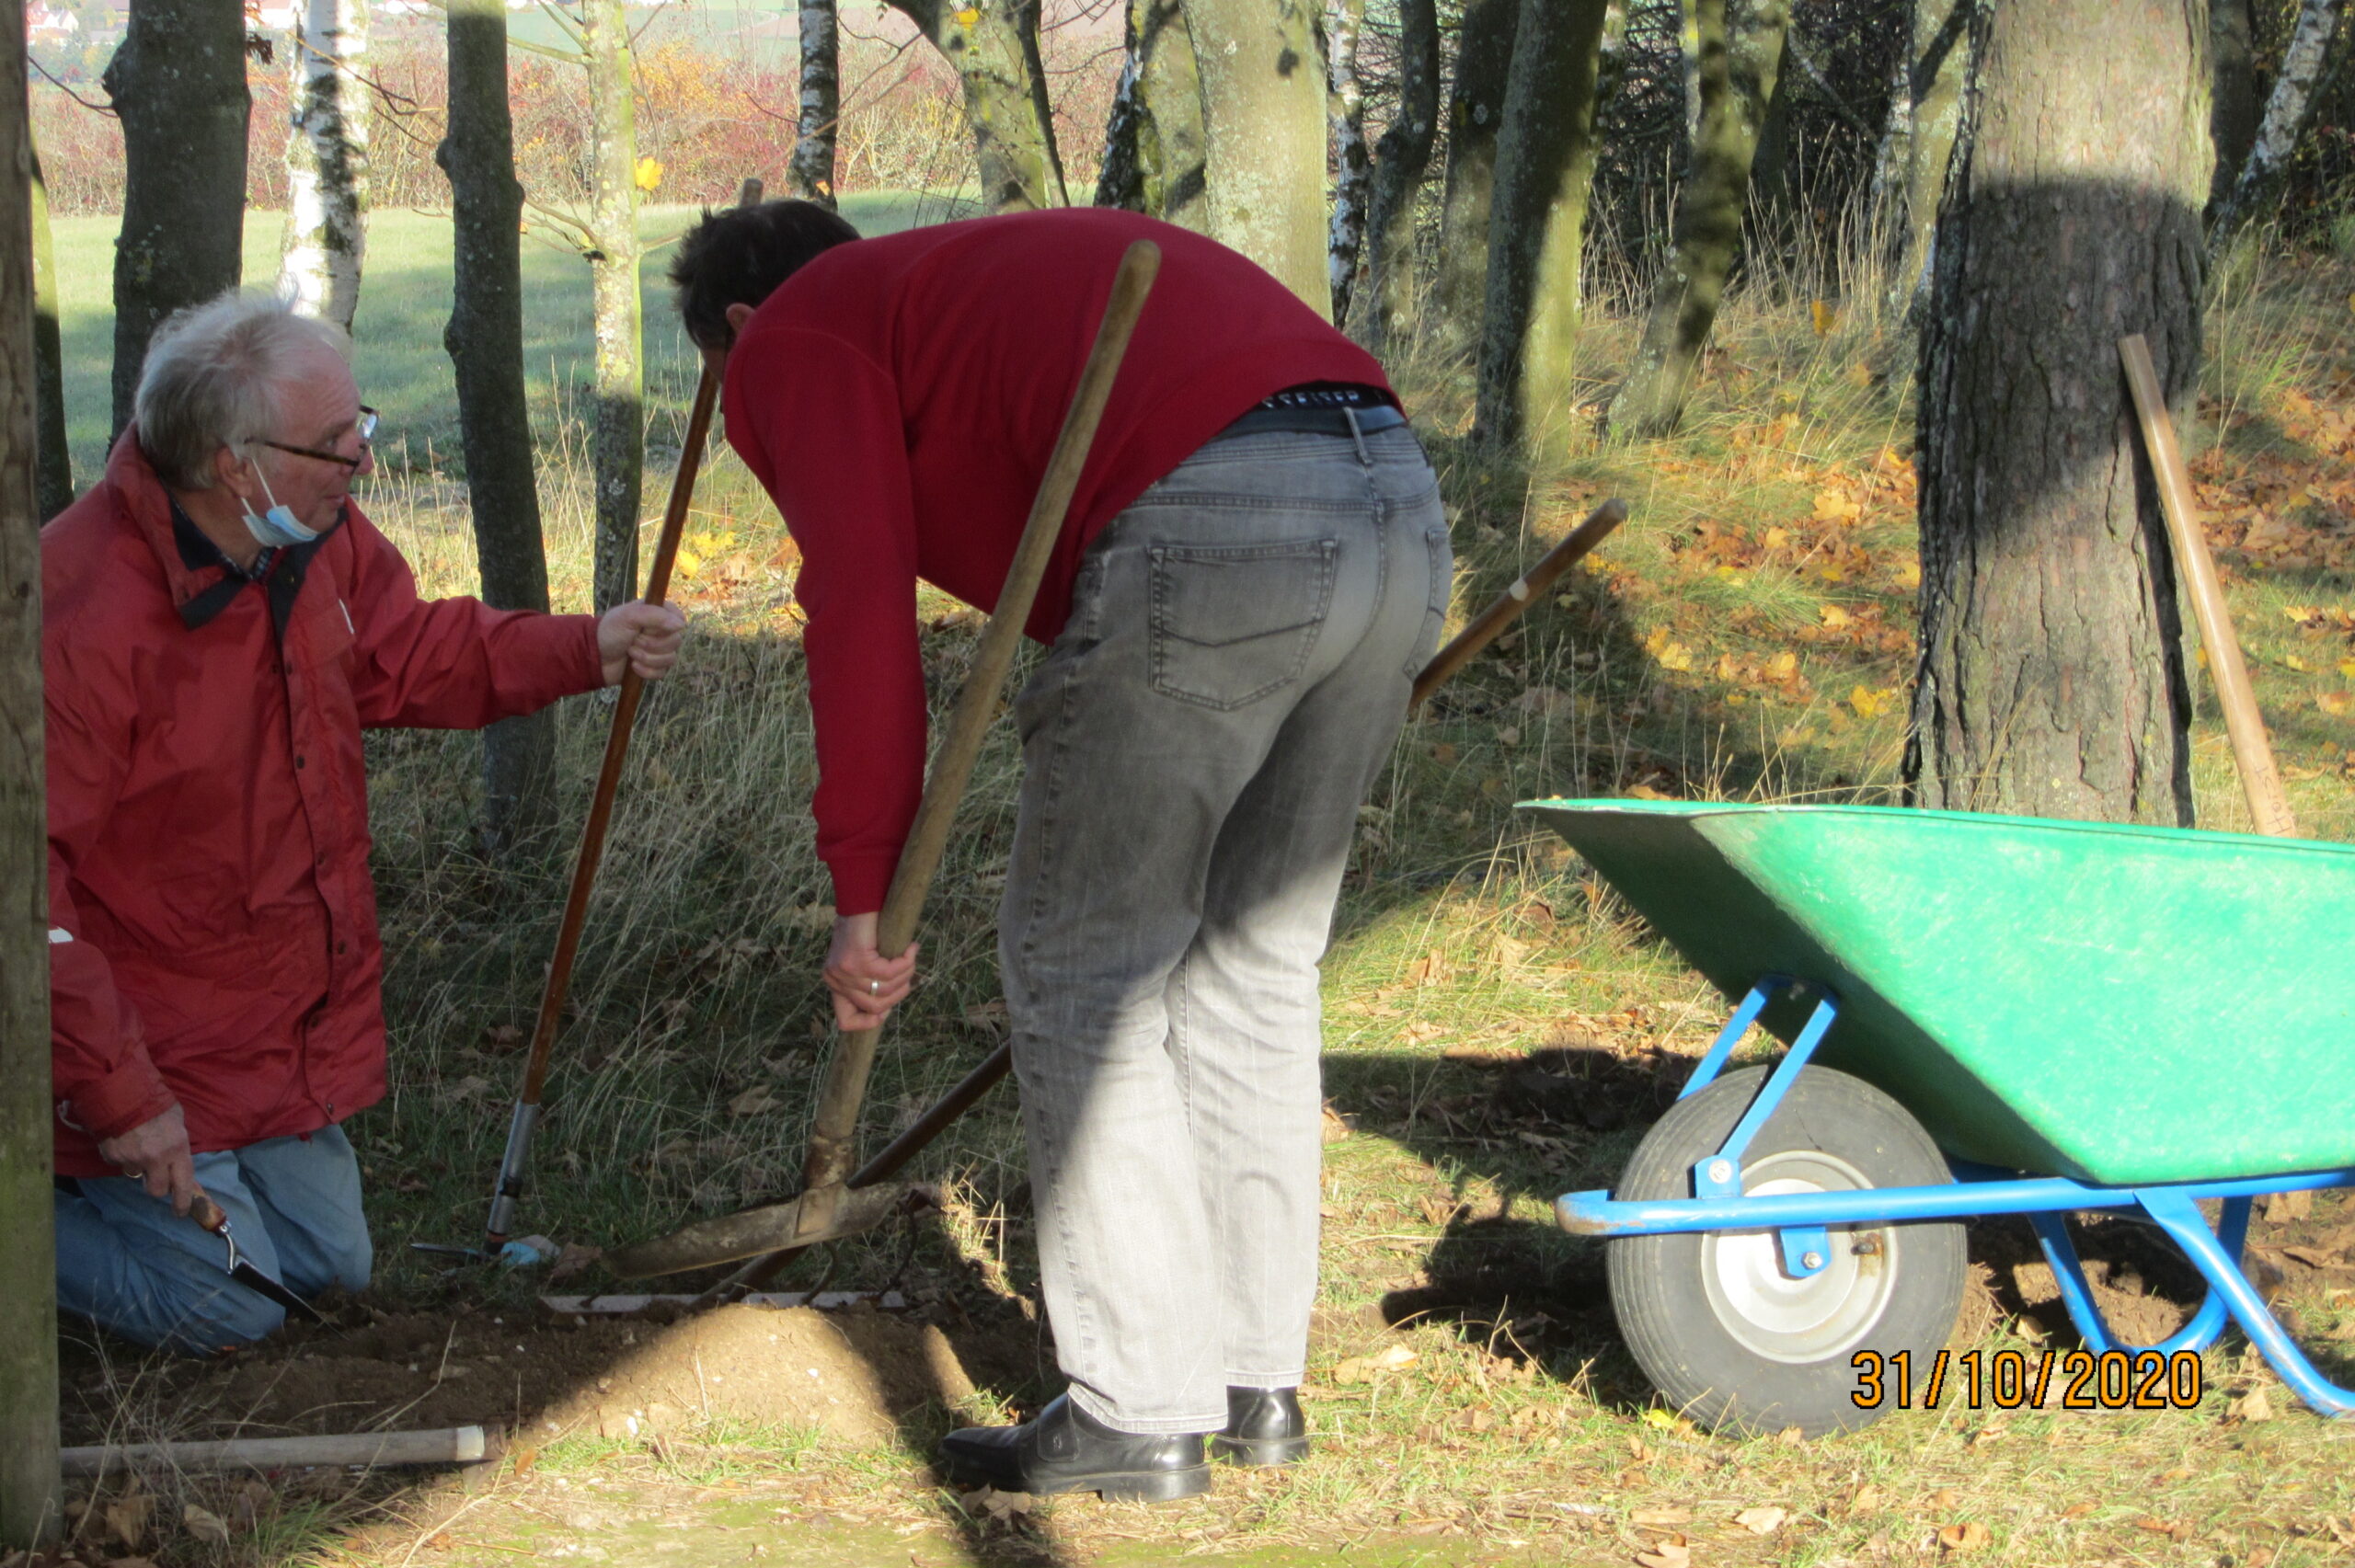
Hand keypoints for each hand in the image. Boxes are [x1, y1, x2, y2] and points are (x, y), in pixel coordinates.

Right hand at [96, 1103, 198, 1216]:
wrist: (122, 1092)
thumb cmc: (154, 1104)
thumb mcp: (176, 1121)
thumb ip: (178, 1144)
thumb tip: (178, 1163)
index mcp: (177, 1148)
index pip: (183, 1183)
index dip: (182, 1201)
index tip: (180, 1212)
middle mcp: (156, 1158)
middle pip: (156, 1190)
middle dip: (155, 1187)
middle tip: (153, 1177)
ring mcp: (132, 1159)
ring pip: (135, 1176)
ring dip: (137, 1167)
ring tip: (137, 1144)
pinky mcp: (113, 1157)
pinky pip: (120, 1164)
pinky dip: (122, 1156)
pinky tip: (124, 1139)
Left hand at [598, 600, 687, 685]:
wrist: (595, 657)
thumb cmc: (609, 631)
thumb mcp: (629, 616)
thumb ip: (655, 615)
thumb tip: (681, 624)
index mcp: (657, 614)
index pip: (679, 619)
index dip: (667, 626)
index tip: (649, 627)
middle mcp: (661, 631)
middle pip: (676, 641)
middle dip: (652, 644)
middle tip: (633, 640)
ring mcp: (659, 650)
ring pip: (670, 658)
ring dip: (647, 658)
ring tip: (630, 652)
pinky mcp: (655, 667)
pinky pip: (662, 672)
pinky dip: (646, 671)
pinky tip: (633, 667)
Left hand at [822, 911, 917, 1031]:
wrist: (860, 899)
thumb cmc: (864, 926)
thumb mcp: (862, 958)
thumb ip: (868, 980)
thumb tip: (887, 1004)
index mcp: (834, 983)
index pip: (845, 1021)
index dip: (868, 1022)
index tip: (886, 1011)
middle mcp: (835, 980)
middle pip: (874, 1007)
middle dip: (898, 994)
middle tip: (907, 974)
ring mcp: (845, 972)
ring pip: (885, 989)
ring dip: (905, 975)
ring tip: (910, 958)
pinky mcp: (858, 961)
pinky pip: (890, 972)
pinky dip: (905, 963)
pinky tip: (911, 950)